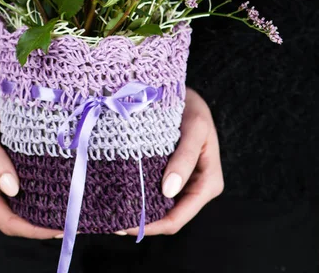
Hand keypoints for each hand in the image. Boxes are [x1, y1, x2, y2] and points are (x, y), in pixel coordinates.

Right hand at [0, 74, 61, 238]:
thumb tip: (12, 191)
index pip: (4, 219)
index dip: (31, 229)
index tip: (59, 228)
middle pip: (15, 217)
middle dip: (42, 224)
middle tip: (75, 221)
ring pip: (24, 204)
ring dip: (46, 209)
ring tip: (75, 208)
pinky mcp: (11, 164)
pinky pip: (28, 186)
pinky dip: (45, 190)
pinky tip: (65, 188)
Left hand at [125, 87, 223, 235]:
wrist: (184, 92)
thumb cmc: (192, 107)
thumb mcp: (194, 127)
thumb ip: (184, 158)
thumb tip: (168, 191)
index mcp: (208, 183)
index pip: (178, 217)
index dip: (153, 226)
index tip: (125, 225)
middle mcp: (196, 187)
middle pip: (167, 216)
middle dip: (141, 221)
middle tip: (111, 220)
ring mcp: (181, 182)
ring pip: (158, 206)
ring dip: (136, 210)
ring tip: (109, 210)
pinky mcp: (168, 172)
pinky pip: (152, 191)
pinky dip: (137, 194)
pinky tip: (117, 194)